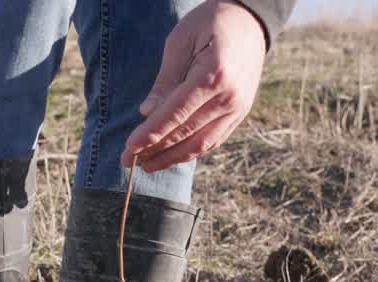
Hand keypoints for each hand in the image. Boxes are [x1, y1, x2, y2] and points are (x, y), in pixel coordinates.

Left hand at [121, 0, 266, 172]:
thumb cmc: (209, 24)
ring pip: (201, 144)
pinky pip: (214, 140)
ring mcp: (238, 108)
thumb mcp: (180, 42)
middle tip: (128, 161)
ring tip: (147, 164)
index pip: (175, 115)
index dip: (150, 135)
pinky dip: (191, 151)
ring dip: (172, 158)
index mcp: (213, 75)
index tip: (129, 149)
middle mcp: (229, 97)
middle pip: (186, 134)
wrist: (249, 20)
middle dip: (155, 151)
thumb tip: (147, 114)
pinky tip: (171, 155)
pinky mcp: (240, 113)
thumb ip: (165, 81)